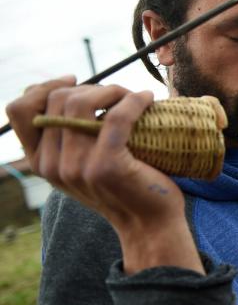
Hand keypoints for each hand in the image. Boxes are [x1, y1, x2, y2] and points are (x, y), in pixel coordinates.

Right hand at [6, 78, 201, 274]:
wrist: (150, 223)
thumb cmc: (124, 186)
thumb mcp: (83, 162)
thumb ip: (67, 135)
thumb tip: (69, 86)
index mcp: (39, 162)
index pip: (19, 109)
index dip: (45, 87)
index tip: (76, 81)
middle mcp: (50, 165)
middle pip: (57, 98)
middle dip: (92, 87)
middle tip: (120, 94)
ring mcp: (75, 167)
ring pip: (81, 101)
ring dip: (113, 90)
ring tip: (134, 97)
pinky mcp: (105, 166)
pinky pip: (116, 116)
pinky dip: (134, 100)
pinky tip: (148, 99)